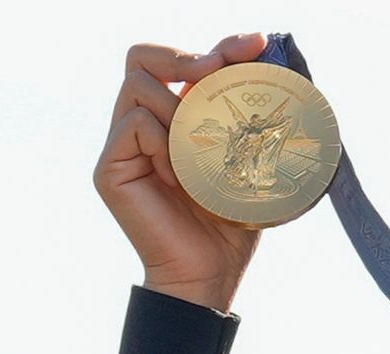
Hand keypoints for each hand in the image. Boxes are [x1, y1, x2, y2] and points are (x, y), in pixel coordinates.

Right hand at [94, 32, 269, 311]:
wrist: (212, 273)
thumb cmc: (234, 221)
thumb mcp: (252, 163)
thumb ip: (253, 121)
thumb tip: (279, 69)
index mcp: (177, 118)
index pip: (183, 61)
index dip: (219, 46)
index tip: (256, 44)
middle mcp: (144, 124)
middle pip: (143, 58)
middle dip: (184, 55)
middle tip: (217, 71)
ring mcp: (122, 145)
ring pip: (139, 87)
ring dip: (179, 108)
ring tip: (203, 152)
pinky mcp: (110, 168)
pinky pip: (135, 126)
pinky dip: (165, 144)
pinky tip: (183, 176)